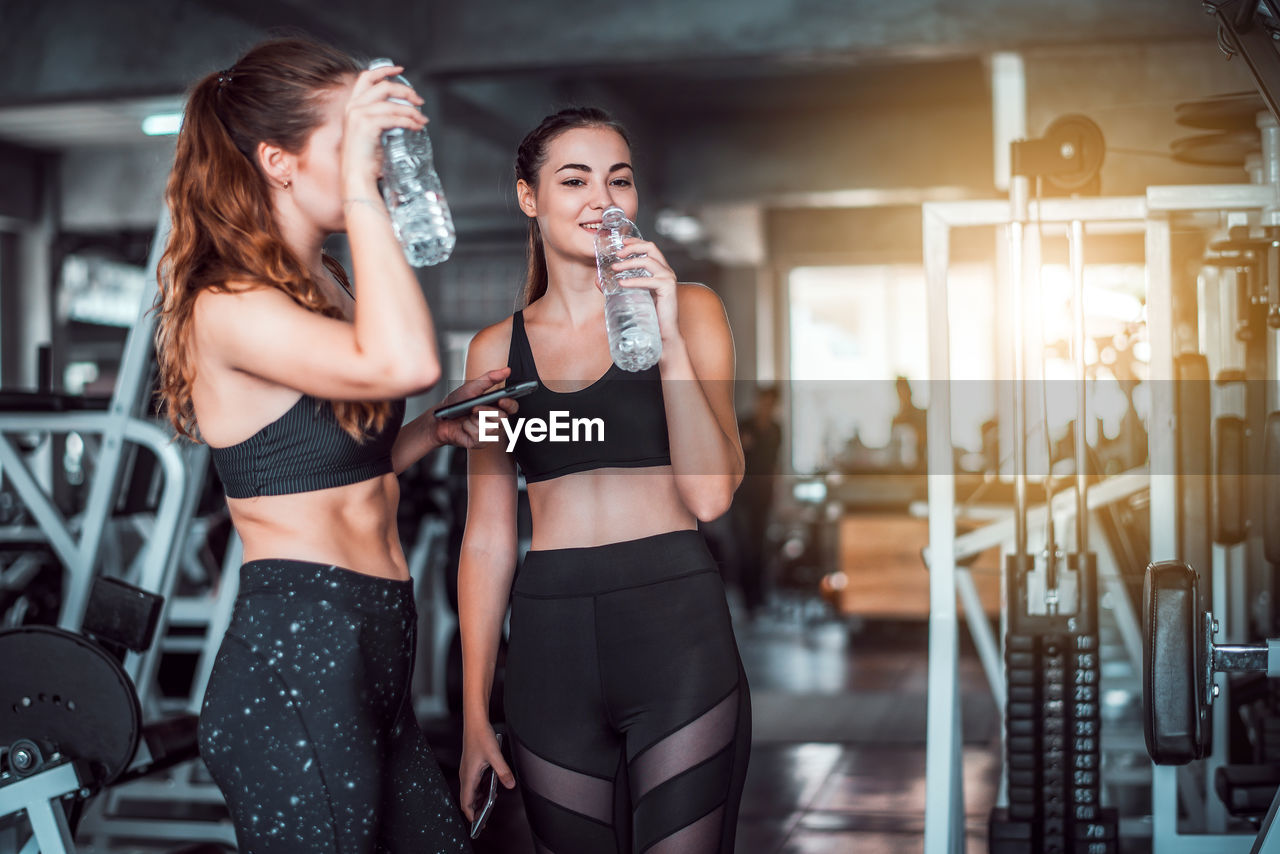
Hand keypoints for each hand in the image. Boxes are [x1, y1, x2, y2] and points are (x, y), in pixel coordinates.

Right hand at [340, 65, 427, 192]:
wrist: (356, 177)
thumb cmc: (365, 160)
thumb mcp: (371, 132)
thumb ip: (381, 119)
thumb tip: (404, 114)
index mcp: (352, 106)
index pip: (366, 77)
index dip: (384, 70)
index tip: (400, 70)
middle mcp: (353, 107)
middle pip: (384, 86)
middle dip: (406, 91)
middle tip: (420, 101)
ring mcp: (359, 115)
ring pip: (393, 104)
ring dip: (412, 111)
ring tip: (422, 120)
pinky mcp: (367, 125)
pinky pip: (395, 118)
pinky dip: (409, 121)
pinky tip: (416, 127)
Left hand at [429, 367, 518, 448]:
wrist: (439, 419)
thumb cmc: (456, 403)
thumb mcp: (472, 387)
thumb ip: (490, 378)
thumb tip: (506, 370)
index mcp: (496, 406)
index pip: (512, 407)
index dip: (510, 404)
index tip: (502, 400)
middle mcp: (494, 420)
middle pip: (503, 419)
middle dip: (488, 412)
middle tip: (475, 408)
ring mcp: (488, 432)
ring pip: (491, 427)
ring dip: (475, 420)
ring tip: (467, 415)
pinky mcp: (479, 442)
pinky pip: (479, 436)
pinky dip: (468, 429)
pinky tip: (463, 426)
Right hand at [460, 722, 515, 822]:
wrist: (475, 722)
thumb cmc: (482, 737)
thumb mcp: (495, 755)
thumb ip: (503, 771)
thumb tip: (511, 785)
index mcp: (468, 776)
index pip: (466, 802)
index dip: (471, 814)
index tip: (478, 823)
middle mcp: (466, 775)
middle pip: (468, 798)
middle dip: (476, 809)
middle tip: (485, 820)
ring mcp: (467, 771)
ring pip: (471, 791)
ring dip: (479, 799)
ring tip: (488, 807)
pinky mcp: (471, 766)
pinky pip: (474, 783)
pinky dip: (480, 790)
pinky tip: (490, 790)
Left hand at [610, 238, 680, 341]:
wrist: (663, 332)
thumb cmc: (649, 314)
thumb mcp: (632, 295)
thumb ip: (618, 285)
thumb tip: (598, 280)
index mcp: (660, 269)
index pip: (649, 248)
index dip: (635, 242)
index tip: (621, 242)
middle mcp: (666, 271)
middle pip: (651, 248)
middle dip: (632, 247)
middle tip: (617, 254)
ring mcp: (668, 278)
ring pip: (648, 261)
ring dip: (629, 263)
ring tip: (615, 268)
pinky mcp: (668, 288)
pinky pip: (649, 280)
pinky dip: (633, 280)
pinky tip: (622, 283)